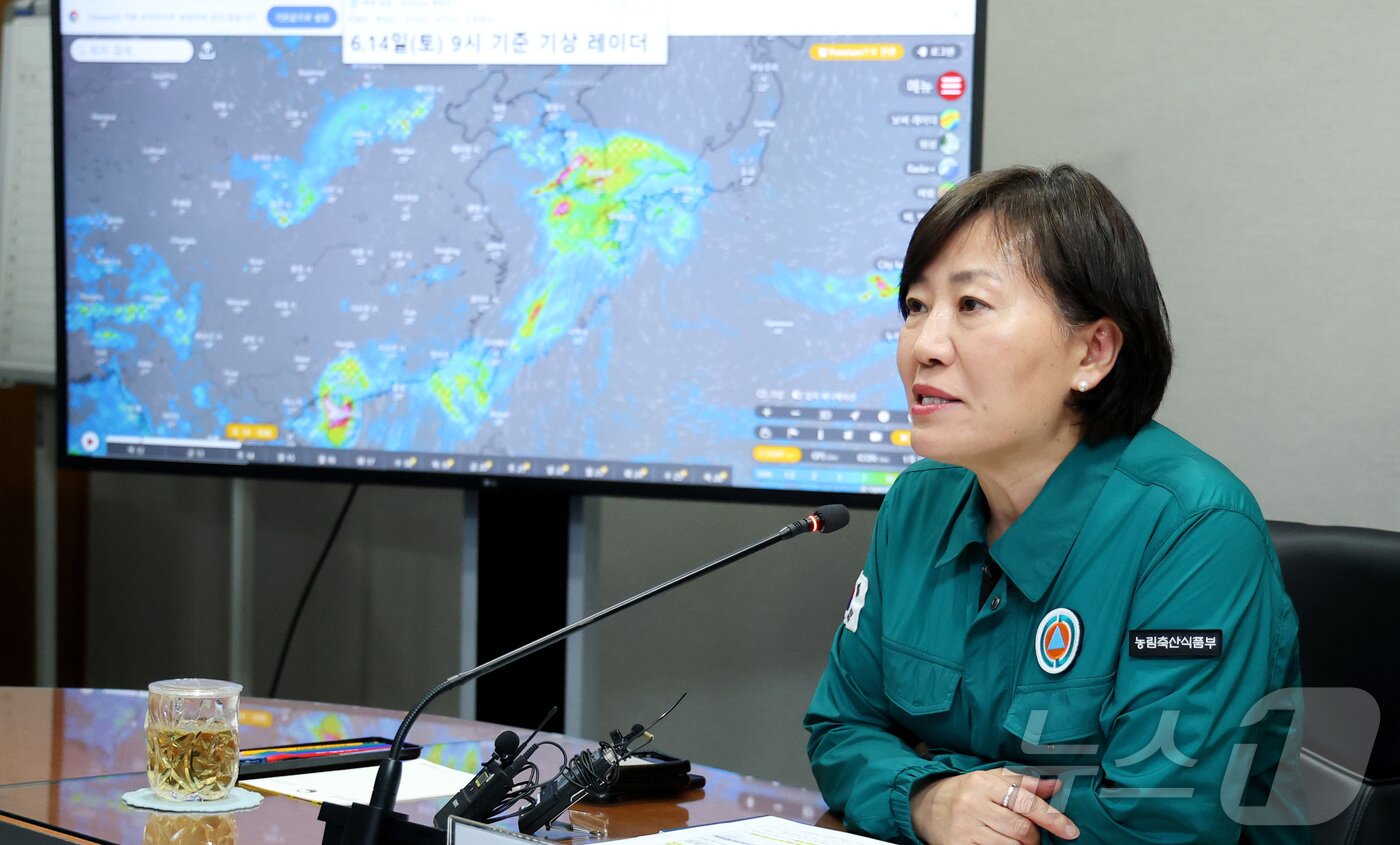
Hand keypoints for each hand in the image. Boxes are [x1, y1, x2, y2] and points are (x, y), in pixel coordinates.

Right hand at [910, 768, 1079, 843]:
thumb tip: (1056, 785)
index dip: (1052, 817)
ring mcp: (965, 829)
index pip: (1025, 801)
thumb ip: (1024, 782)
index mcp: (984, 783)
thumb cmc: (964, 791)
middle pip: (1021, 828)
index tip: (1070, 830)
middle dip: (1033, 836)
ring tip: (1013, 839)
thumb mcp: (991, 779)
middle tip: (1029, 835)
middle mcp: (973, 805)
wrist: (924, 805)